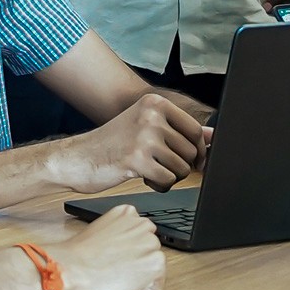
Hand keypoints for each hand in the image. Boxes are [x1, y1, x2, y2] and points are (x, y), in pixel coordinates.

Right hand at [47, 205, 165, 289]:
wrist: (70, 269)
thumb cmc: (76, 256)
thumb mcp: (97, 230)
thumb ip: (116, 232)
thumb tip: (123, 247)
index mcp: (126, 213)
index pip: (140, 231)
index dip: (129, 248)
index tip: (118, 255)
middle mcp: (140, 224)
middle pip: (150, 246)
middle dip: (138, 258)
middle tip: (117, 268)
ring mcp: (149, 243)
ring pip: (154, 262)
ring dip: (142, 271)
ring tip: (119, 276)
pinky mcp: (154, 263)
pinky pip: (158, 280)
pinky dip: (146, 287)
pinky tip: (127, 285)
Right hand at [53, 94, 206, 192]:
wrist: (76, 158)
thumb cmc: (112, 144)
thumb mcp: (145, 128)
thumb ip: (179, 130)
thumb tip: (213, 136)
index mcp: (154, 103)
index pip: (195, 130)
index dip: (197, 150)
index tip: (188, 159)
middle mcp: (150, 116)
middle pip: (191, 151)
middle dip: (180, 165)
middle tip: (159, 165)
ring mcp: (144, 137)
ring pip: (182, 168)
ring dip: (169, 176)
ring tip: (149, 169)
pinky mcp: (136, 160)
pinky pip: (168, 181)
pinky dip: (159, 185)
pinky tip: (143, 177)